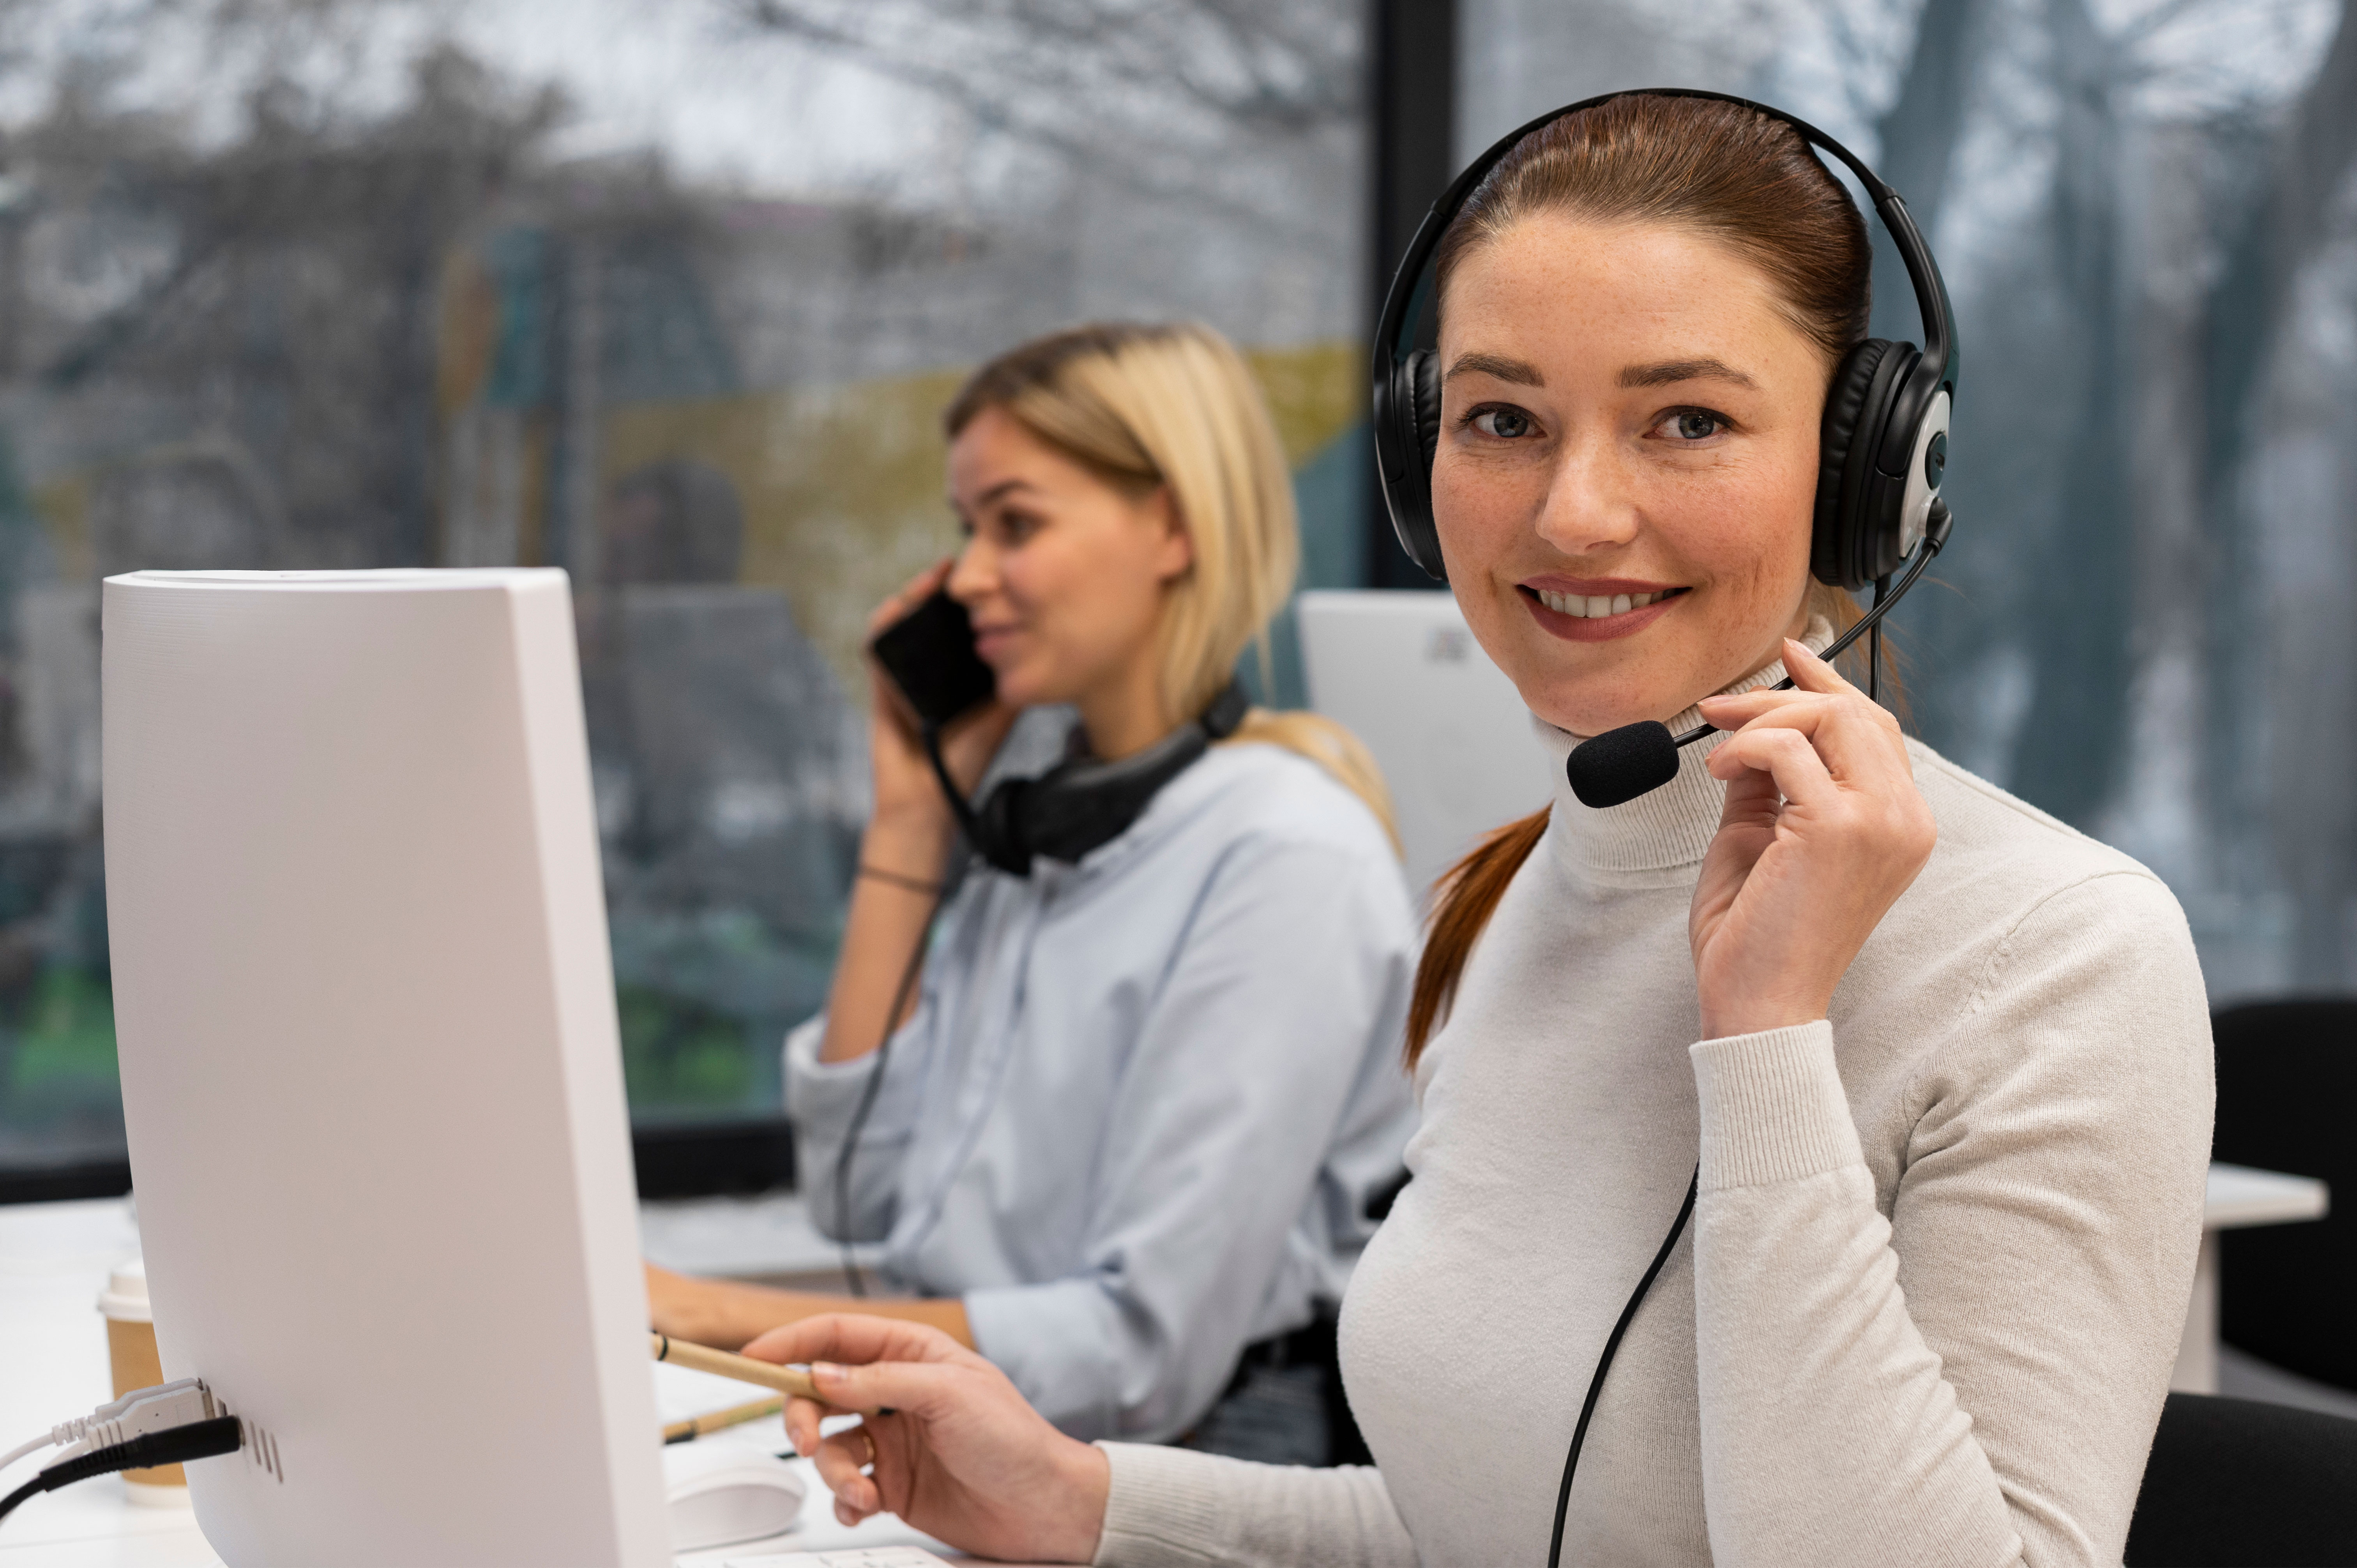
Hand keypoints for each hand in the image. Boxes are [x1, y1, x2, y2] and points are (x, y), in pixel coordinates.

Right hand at [744, 1313, 1108, 1562]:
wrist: (1044, 1507)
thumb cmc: (1014, 1440)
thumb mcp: (949, 1395)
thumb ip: (880, 1381)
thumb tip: (821, 1374)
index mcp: (913, 1355)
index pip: (838, 1337)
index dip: (791, 1343)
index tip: (752, 1359)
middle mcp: (897, 1394)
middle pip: (820, 1394)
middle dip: (803, 1417)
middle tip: (806, 1441)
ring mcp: (893, 1441)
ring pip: (829, 1447)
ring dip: (832, 1471)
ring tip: (859, 1490)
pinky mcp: (893, 1484)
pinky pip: (845, 1488)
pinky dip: (845, 1500)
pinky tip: (865, 1505)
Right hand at [866, 560, 1017, 837]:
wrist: (927, 801)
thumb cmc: (966, 763)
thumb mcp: (1001, 716)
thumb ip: (1015, 683)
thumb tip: (1044, 644)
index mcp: (958, 673)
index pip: (960, 627)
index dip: (969, 602)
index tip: (989, 577)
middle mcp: (930, 670)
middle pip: (929, 618)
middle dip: (939, 590)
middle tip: (956, 566)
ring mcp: (904, 676)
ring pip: (901, 625)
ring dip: (912, 598)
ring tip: (932, 578)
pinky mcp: (882, 687)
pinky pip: (877, 649)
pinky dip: (882, 626)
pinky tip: (896, 609)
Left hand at [1688, 639, 1935, 1039]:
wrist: (1759, 1001)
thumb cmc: (1757, 931)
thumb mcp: (1764, 834)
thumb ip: (1769, 779)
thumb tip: (1752, 725)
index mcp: (1900, 823)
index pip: (1874, 728)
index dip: (1829, 683)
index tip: (1789, 652)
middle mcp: (1906, 819)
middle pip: (1855, 712)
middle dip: (1780, 695)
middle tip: (1719, 707)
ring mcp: (1882, 822)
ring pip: (1829, 718)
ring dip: (1760, 717)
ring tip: (1716, 747)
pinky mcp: (1841, 828)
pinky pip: (1788, 749)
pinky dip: (1743, 746)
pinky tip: (1716, 772)